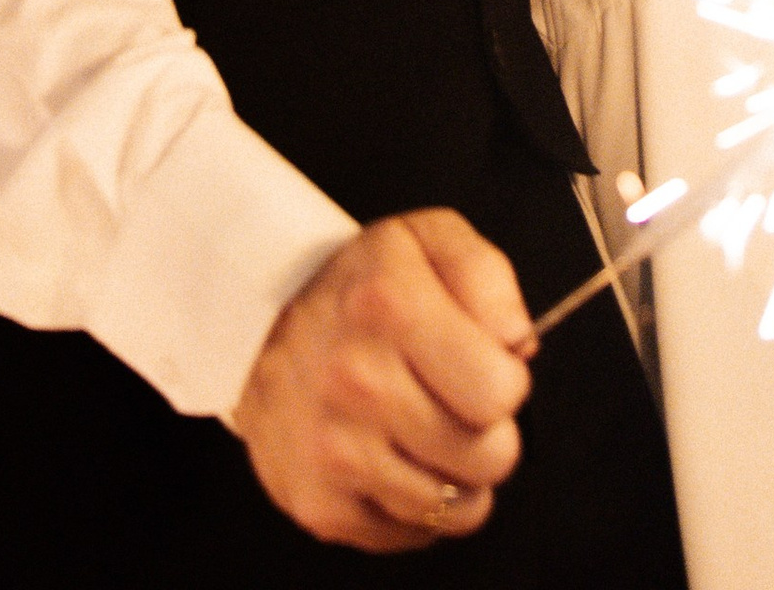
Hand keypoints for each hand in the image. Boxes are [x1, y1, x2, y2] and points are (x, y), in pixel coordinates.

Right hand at [231, 212, 531, 551]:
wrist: (256, 322)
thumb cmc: (362, 286)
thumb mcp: (427, 240)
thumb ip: (486, 277)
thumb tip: (517, 344)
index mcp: (388, 304)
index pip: (500, 392)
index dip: (505, 381)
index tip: (478, 365)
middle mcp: (354, 379)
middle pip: (487, 457)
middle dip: (489, 433)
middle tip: (455, 403)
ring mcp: (332, 448)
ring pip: (454, 506)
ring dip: (455, 474)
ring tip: (427, 431)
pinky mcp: (317, 503)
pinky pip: (410, 533)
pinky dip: (415, 505)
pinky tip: (394, 459)